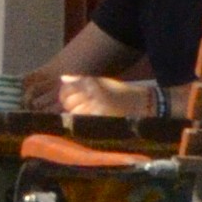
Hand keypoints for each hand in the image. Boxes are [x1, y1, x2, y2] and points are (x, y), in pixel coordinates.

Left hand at [30, 71, 161, 123]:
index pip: (66, 90)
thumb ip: (80, 80)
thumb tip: (63, 78)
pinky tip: (89, 121)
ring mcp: (95, 107)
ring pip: (74, 114)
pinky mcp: (100, 120)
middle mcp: (91, 94)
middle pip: (69, 103)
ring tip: (86, 114)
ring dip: (77, 115)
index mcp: (91, 82)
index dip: (64, 96)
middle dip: (70, 106)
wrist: (139, 104)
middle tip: (79, 107)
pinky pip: (83, 123)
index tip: (67, 99)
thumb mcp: (100, 81)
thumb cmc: (118, 91)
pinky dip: (83, 123)